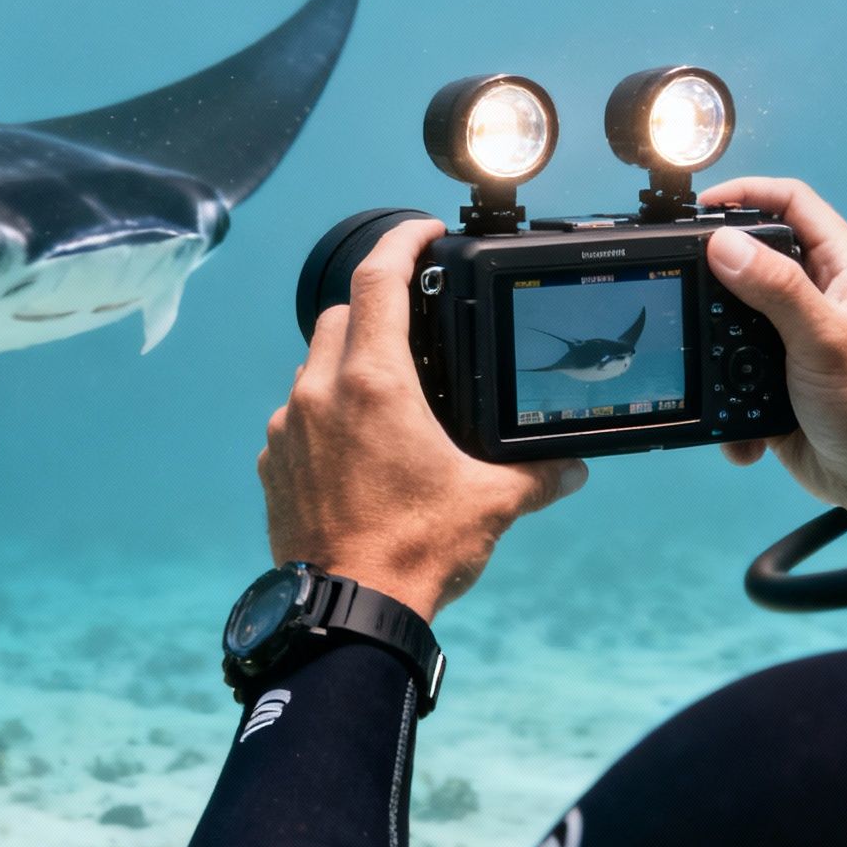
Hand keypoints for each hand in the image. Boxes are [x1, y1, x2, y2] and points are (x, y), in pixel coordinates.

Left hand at [259, 219, 587, 621]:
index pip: (379, 280)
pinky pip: (295, 418)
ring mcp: (287, 428)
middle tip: (415, 325)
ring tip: (390, 396)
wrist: (346, 612)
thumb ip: (537, 475)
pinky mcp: (273, 465)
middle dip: (376, 307)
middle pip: (341, 316)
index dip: (402, 243)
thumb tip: (573, 468)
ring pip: (312, 366)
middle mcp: (319, 392)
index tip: (423, 233)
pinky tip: (357, 449)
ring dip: (346, 364)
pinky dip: (323, 415)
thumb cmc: (414, 550)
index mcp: (373, 383)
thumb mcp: (490, 504)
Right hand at [700, 177, 846, 514]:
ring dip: (715, 338)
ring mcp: (796, 334)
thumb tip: (722, 242)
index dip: (748, 193)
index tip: (702, 207)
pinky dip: (725, 387)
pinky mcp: (776, 374)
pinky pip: (734, 365)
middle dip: (718, 269)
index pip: (793, 203)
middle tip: (683, 277)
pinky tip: (728, 410)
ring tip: (699, 352)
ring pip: (735, 312)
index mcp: (844, 267)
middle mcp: (819, 292)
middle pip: (755, 255)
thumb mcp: (822, 338)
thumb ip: (775, 287)